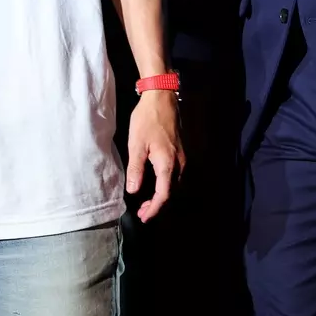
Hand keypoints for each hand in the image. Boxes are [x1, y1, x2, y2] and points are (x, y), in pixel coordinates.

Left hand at [125, 89, 184, 221]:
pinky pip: (175, 176)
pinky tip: (155, 185)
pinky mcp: (180, 153)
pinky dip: (166, 186)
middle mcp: (179, 164)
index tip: (143, 218)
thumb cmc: (147, 119)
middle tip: (142, 212)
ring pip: (175, 186)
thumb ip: (135, 169)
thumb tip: (134, 191)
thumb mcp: (136, 144)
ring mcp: (182, 158)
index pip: (164, 195)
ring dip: (162, 196)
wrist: (162, 98)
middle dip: (157, 206)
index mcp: (167, 164)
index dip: (154, 209)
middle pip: (171, 193)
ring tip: (147, 203)